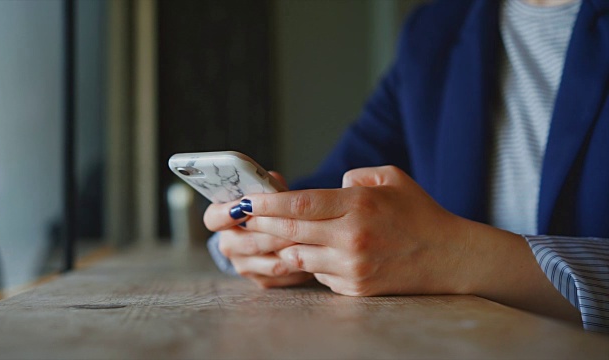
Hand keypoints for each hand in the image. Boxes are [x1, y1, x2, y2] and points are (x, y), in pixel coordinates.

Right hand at [204, 171, 313, 287]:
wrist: (273, 233)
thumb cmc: (269, 208)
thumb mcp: (266, 192)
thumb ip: (268, 186)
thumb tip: (274, 181)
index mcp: (221, 220)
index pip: (213, 219)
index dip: (226, 213)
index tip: (245, 205)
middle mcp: (229, 245)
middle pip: (249, 243)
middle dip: (274, 233)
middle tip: (295, 223)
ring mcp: (243, 265)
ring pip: (269, 262)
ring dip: (290, 250)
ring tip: (309, 239)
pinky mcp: (261, 280)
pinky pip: (281, 276)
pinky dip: (298, 265)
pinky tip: (311, 255)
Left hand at [237, 166, 468, 295]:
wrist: (449, 256)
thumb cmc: (419, 213)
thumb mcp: (391, 178)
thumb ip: (354, 177)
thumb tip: (327, 188)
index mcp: (359, 205)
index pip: (301, 203)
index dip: (268, 202)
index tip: (246, 199)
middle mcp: (352, 237)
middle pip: (291, 230)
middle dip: (261, 223)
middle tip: (241, 218)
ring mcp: (353, 266)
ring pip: (298, 256)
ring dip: (282, 245)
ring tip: (269, 235)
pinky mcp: (355, 288)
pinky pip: (318, 273)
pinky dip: (310, 262)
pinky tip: (313, 252)